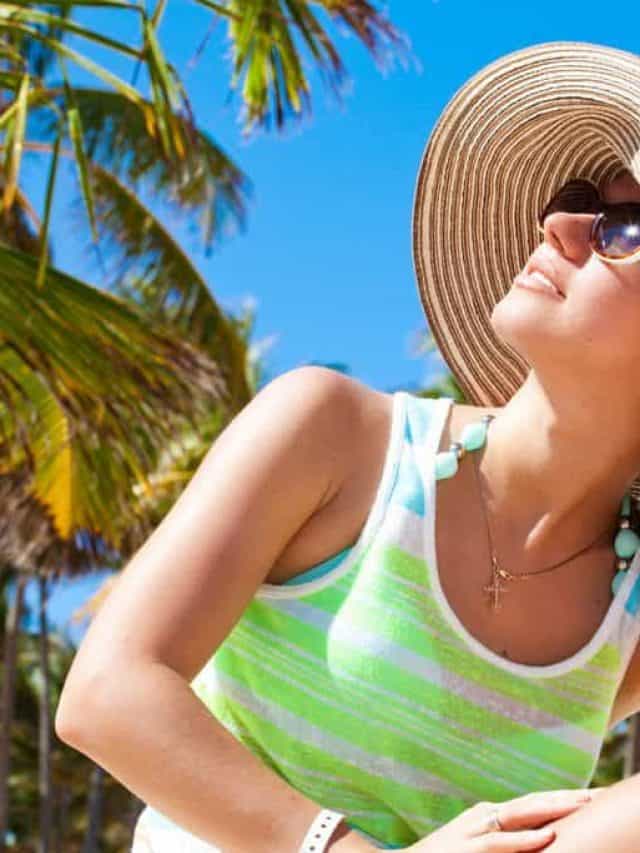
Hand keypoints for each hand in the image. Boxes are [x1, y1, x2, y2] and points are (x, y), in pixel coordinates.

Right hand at [402, 787, 604, 851]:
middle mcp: (484, 816)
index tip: (592, 797)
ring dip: (554, 811)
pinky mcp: (466, 850)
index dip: (563, 799)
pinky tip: (547, 837)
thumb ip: (502, 842)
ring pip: (521, 816)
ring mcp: (474, 830)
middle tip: (598, 796)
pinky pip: (500, 844)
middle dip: (567, 799)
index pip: (533, 805)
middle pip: (533, 804)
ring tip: (583, 806)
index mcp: (489, 817)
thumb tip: (536, 838)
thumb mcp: (477, 847)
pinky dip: (525, 841)